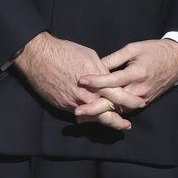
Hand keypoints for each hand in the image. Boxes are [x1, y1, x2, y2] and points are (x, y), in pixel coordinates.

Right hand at [15, 32, 132, 129]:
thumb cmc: (64, 51)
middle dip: (119, 120)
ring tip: (116, 125)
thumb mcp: (89, 56)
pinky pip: (80, 115)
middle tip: (127, 125)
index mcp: (97, 80)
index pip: (118, 95)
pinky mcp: (63, 106)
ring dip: (105, 121)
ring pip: (94, 117)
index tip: (139, 103)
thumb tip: (108, 76)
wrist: (38, 57)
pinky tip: (95, 119)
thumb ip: (102, 69)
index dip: (130, 100)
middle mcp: (87, 95)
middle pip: (108, 112)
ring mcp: (75, 102)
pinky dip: (89, 118)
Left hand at [77, 38, 177, 113]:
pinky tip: (98, 115)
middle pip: (114, 101)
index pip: (113, 80)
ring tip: (83, 116)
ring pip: (119, 109)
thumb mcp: (133, 48)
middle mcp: (140, 89)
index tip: (81, 80)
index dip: (96, 81)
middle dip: (95, 108)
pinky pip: (126, 109)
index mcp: (137, 73)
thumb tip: (95, 66)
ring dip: (101, 114)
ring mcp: (143, 98)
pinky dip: (112, 112)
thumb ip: (114, 59)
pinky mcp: (145, 102)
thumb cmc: (155, 51)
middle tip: (77, 111)